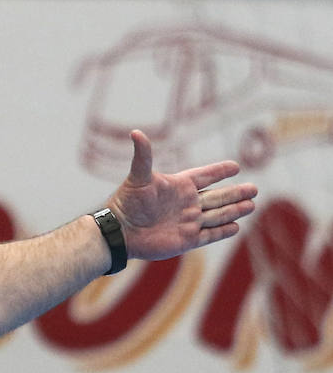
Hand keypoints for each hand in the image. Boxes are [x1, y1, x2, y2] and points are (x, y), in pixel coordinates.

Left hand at [106, 130, 257, 260]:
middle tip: (254, 188)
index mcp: (179, 186)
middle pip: (217, 196)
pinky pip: (209, 235)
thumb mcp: (138, 177)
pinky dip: (223, 230)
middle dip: (235, 193)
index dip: (219, 171)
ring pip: (217, 215)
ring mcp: (188, 222)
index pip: (205, 176)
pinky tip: (236, 226)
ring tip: (251, 205)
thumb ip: (143, 155)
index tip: (235, 167)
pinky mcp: (187, 240)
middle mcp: (186, 203)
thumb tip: (136, 132)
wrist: (119, 232)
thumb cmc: (127, 202)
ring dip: (234, 210)